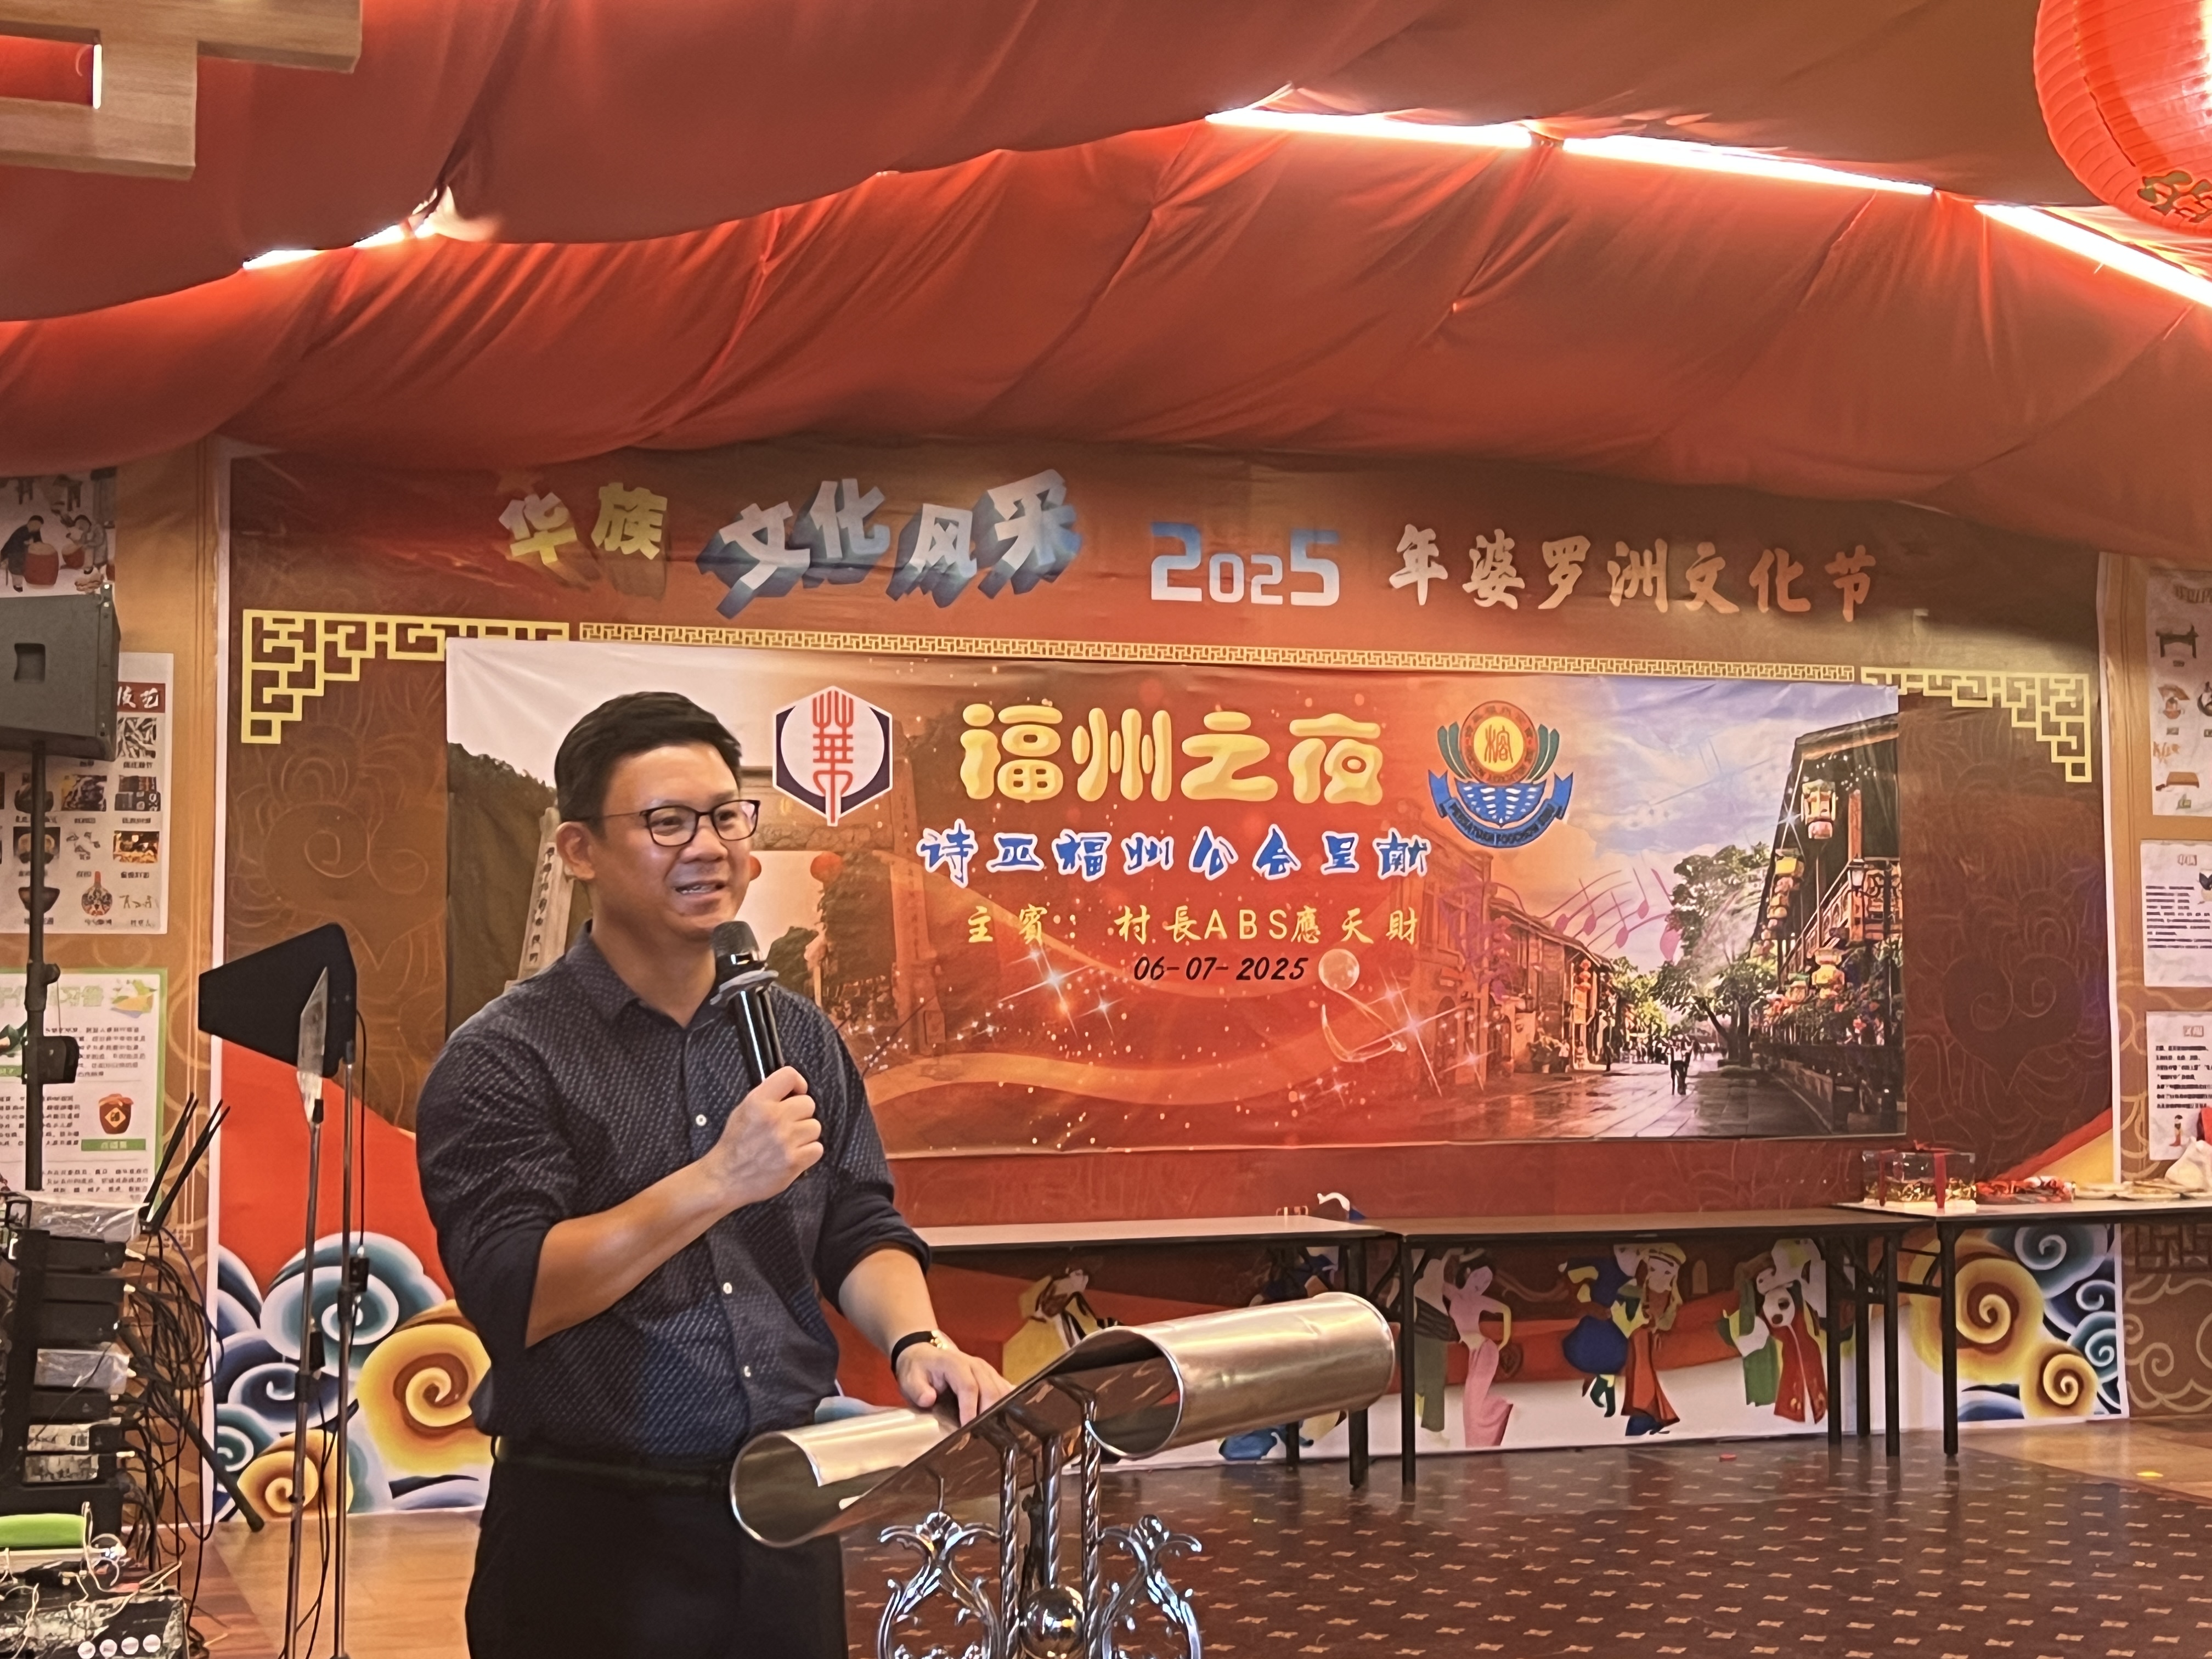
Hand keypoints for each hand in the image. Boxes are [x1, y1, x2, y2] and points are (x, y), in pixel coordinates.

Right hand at [699, 1066, 821, 1208]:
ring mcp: (785, 1140)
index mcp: (758, 1102)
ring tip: (787, 1143)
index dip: (798, 1084)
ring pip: (815, 1127)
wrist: (725, 1178)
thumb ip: (767, 1097)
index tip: (796, 1093)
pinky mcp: (794, 1161)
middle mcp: (773, 1118)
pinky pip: (817, 1149)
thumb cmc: (735, 1146)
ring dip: (805, 1135)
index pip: (789, 1075)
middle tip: (787, 1126)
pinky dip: (808, 1153)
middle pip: (809, 1104)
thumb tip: (793, 1089)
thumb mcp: (743, 1111)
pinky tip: (792, 1155)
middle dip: (800, 1114)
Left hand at [895, 1341, 1010, 1425]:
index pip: (968, 1386)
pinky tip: (1005, 1420)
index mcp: (954, 1363)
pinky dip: (1007, 1405)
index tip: (968, 1429)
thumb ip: (918, 1389)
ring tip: (992, 1434)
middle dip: (988, 1415)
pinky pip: (1005, 1389)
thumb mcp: (910, 1379)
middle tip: (982, 1437)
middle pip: (990, 1390)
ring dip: (999, 1412)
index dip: (970, 1409)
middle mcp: (974, 1364)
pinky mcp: (991, 1375)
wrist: (924, 1354)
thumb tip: (929, 1399)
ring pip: (1001, 1390)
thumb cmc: (918, 1370)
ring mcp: (986, 1369)